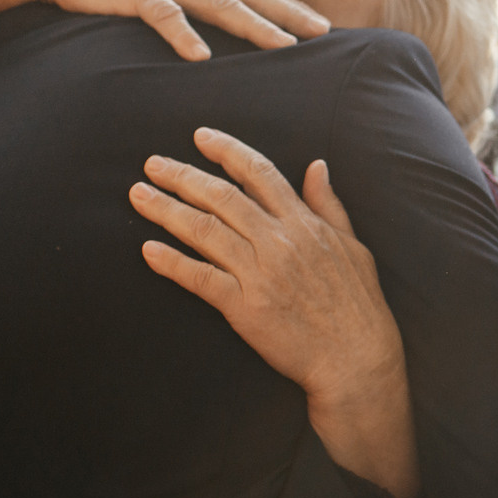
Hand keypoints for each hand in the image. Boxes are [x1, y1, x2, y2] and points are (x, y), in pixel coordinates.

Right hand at [0, 0, 329, 59]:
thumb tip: (224, 19)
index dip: (289, 4)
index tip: (324, 25)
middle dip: (288, 11)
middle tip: (323, 31)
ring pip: (216, 2)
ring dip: (252, 23)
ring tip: (283, 44)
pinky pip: (162, 15)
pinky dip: (182, 34)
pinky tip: (200, 55)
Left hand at [130, 129, 416, 497]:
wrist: (357, 360)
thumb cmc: (359, 306)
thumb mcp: (354, 246)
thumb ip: (329, 205)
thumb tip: (316, 166)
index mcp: (305, 224)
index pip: (259, 174)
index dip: (226, 151)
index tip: (199, 137)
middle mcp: (279, 242)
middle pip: (221, 197)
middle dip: (182, 176)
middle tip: (152, 165)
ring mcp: (261, 274)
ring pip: (204, 231)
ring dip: (166, 211)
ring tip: (138, 196)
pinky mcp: (245, 308)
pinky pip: (201, 279)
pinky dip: (172, 263)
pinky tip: (148, 250)